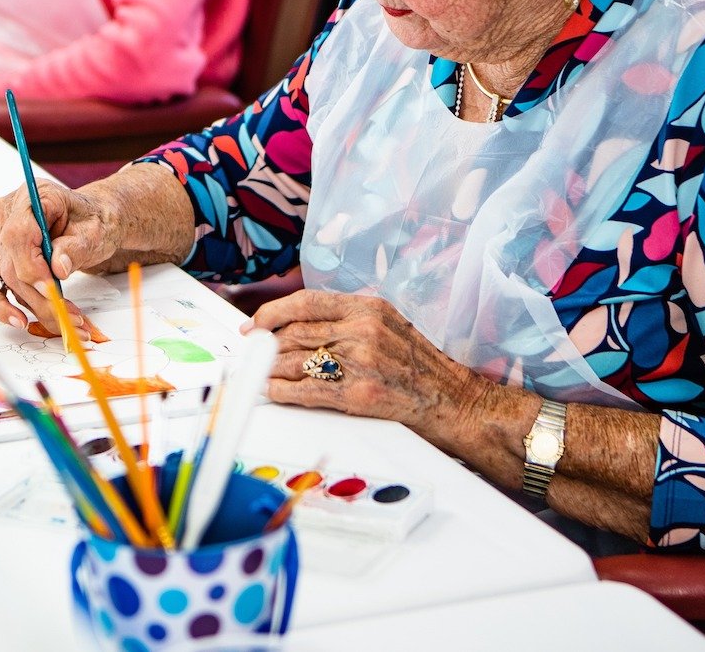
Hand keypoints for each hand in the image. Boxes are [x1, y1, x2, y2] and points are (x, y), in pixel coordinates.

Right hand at [0, 181, 120, 332]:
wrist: (91, 224)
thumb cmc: (91, 222)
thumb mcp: (94, 230)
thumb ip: (76, 246)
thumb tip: (58, 268)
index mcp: (32, 196)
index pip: (18, 234)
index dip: (31, 266)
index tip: (51, 289)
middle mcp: (8, 215)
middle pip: (12, 262)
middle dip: (40, 295)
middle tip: (69, 315)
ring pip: (6, 280)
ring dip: (33, 306)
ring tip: (62, 322)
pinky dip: (3, 308)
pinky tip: (21, 320)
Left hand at [246, 291, 488, 446]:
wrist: (453, 401)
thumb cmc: (419, 366)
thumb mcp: (387, 324)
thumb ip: (348, 320)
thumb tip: (298, 325)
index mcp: (368, 307)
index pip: (306, 302)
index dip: (273, 312)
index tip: (256, 323)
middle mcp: (362, 330)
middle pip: (296, 332)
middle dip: (265, 344)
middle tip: (250, 351)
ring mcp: (360, 362)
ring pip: (296, 360)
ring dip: (269, 368)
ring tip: (256, 372)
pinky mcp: (358, 394)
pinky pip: (307, 390)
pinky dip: (283, 391)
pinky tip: (272, 390)